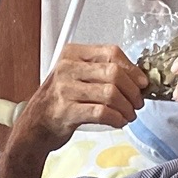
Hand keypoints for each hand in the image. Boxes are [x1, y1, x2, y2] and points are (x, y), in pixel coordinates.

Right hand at [16, 42, 146, 153]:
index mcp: (72, 54)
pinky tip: (119, 122)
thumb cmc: (59, 101)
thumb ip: (100, 71)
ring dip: (126, 107)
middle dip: (132, 91)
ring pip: (110, 93)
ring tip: (129, 114)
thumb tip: (136, 78)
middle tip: (137, 102)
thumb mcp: (76, 76)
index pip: (111, 52)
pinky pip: (102, 112)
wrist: (36, 125)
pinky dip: (117, 118)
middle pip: (114, 73)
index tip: (141, 82)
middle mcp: (67, 68)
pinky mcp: (67, 111)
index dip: (132, 69)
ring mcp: (66, 89)